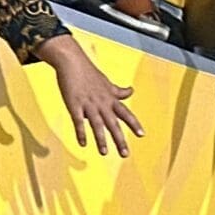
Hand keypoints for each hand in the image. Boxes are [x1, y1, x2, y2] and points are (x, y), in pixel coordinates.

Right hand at [44, 40, 143, 158]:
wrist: (72, 60)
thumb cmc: (89, 73)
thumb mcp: (107, 83)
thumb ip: (119, 91)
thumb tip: (131, 91)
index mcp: (110, 99)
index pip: (125, 113)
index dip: (134, 124)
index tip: (142, 134)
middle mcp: (102, 103)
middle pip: (113, 123)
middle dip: (119, 139)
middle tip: (125, 154)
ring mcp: (88, 104)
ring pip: (97, 124)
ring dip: (100, 139)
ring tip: (104, 153)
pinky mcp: (74, 104)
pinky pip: (78, 121)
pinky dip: (81, 132)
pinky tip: (83, 144)